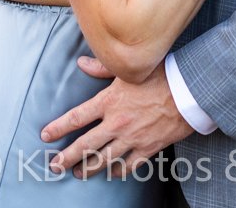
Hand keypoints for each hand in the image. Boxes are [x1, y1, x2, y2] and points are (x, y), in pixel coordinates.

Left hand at [40, 60, 193, 176]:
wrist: (190, 91)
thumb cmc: (161, 75)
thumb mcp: (128, 69)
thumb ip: (102, 67)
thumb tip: (81, 63)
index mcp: (109, 101)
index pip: (76, 118)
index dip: (58, 128)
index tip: (45, 136)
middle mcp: (117, 123)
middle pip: (85, 145)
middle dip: (67, 157)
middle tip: (55, 165)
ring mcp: (132, 138)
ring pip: (104, 159)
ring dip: (88, 168)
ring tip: (78, 173)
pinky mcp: (148, 148)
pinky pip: (128, 165)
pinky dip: (117, 171)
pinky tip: (111, 173)